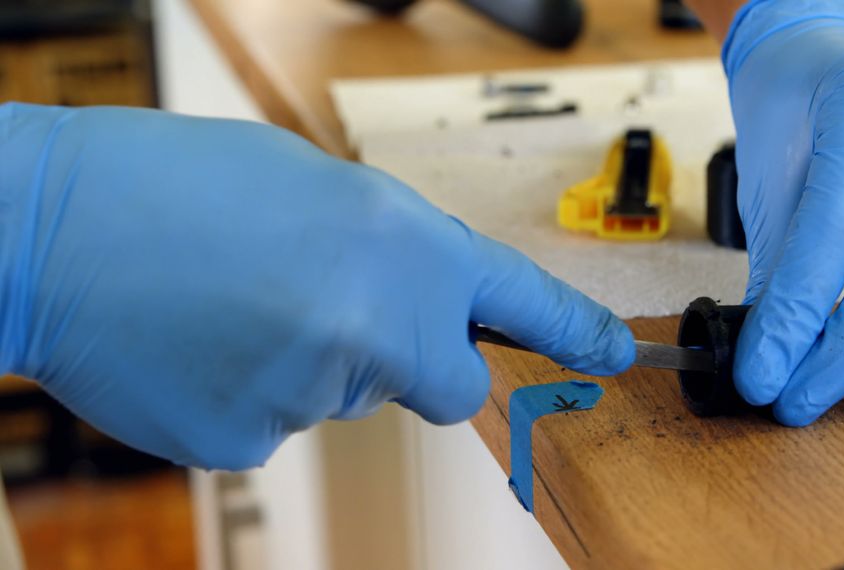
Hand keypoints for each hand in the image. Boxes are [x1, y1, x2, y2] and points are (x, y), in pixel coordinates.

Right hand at [0, 103, 633, 468]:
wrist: (48, 224)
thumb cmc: (175, 182)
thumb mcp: (316, 186)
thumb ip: (391, 254)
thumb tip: (416, 312)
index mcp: (402, 242)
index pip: (518, 301)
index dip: (573, 331)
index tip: (612, 355)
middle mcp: (379, 324)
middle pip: (442, 384)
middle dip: (409, 363)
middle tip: (330, 311)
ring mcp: (317, 393)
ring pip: (346, 397)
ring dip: (308, 360)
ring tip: (231, 299)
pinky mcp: (252, 443)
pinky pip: (280, 425)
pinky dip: (251, 390)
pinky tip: (200, 342)